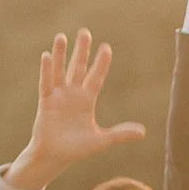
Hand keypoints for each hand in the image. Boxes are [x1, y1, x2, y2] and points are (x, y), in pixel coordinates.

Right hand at [5, 31, 146, 189]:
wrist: (55, 157)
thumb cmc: (77, 149)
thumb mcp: (101, 141)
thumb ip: (120, 134)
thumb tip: (143, 132)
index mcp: (87, 101)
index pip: (96, 78)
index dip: (101, 64)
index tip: (106, 47)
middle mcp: (73, 94)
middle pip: (78, 67)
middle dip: (82, 51)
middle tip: (85, 32)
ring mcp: (58, 96)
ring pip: (60, 71)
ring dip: (61, 55)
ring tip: (62, 37)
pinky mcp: (46, 102)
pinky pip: (46, 83)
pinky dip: (47, 70)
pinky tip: (47, 56)